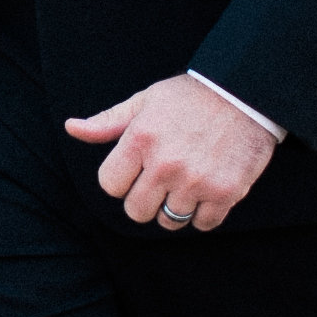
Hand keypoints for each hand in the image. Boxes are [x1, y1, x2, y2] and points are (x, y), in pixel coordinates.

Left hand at [65, 73, 276, 232]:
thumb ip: (107, 122)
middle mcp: (165, 164)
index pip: (110, 186)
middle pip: (136, 211)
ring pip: (169, 221)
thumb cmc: (189, 97)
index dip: (121, 180)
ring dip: (174, 208)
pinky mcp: (226, 192)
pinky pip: (202, 225)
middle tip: (160, 182)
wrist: (245, 92)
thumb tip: (71, 128)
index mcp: (140, 140)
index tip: (135, 170)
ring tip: (185, 184)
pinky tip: (206, 192)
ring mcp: (196, 181)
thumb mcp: (144, 101)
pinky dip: (203, 214)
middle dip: (145, 200)